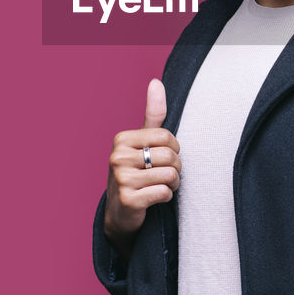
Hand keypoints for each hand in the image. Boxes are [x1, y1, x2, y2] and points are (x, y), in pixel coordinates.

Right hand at [103, 78, 180, 260]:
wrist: (121, 213)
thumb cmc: (137, 172)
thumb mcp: (143, 142)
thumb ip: (153, 114)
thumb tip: (156, 82)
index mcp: (121, 139)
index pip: (167, 136)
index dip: (175, 149)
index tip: (166, 158)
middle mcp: (117, 157)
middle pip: (170, 156)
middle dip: (176, 168)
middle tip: (167, 175)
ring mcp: (121, 179)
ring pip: (170, 175)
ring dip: (173, 184)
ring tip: (162, 186)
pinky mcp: (128, 200)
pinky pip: (164, 193)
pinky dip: (166, 197)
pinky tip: (155, 198)